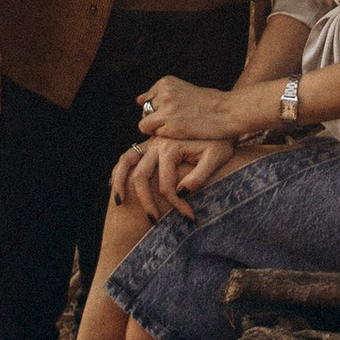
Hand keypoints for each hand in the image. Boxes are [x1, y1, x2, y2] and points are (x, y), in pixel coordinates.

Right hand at [112, 133, 245, 222]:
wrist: (222, 118)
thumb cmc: (221, 140)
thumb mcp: (217, 157)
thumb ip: (199, 175)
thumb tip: (182, 193)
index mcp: (171, 147)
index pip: (167, 186)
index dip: (177, 205)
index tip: (190, 218)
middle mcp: (157, 143)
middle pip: (141, 176)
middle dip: (145, 201)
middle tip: (154, 222)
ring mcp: (152, 141)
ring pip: (127, 161)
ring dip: (120, 181)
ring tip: (120, 203)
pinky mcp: (151, 142)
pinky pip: (129, 155)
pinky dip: (121, 169)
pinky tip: (117, 183)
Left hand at [131, 72, 239, 147]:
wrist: (229, 112)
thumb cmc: (209, 103)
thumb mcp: (183, 91)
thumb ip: (160, 95)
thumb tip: (137, 100)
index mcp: (166, 81)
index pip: (148, 98)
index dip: (160, 109)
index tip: (177, 112)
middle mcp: (164, 93)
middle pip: (145, 111)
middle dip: (156, 119)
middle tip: (176, 123)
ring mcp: (166, 109)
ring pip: (144, 124)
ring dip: (157, 129)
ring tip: (176, 129)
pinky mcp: (170, 126)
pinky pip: (153, 135)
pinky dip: (162, 138)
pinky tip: (179, 134)